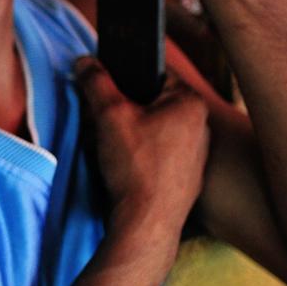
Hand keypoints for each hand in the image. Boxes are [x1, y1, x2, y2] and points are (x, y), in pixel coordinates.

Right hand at [74, 55, 209, 256]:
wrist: (147, 223)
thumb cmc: (136, 167)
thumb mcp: (109, 115)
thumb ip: (96, 82)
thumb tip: (84, 62)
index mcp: (191, 103)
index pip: (156, 72)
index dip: (125, 79)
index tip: (107, 91)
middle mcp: (201, 126)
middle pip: (153, 103)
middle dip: (125, 110)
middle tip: (105, 123)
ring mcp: (197, 154)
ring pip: (155, 130)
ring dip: (132, 134)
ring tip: (114, 149)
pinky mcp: (188, 178)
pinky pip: (160, 155)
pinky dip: (141, 158)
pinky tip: (126, 170)